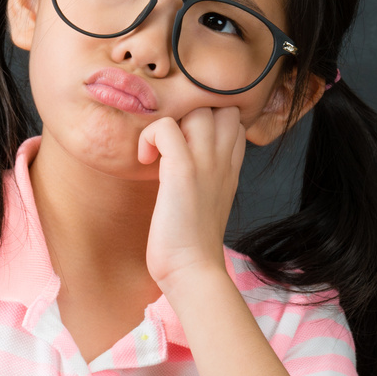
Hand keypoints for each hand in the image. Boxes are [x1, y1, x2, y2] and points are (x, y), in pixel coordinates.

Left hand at [137, 105, 246, 285]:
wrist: (193, 271)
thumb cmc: (191, 243)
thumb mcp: (209, 201)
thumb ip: (207, 176)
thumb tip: (182, 159)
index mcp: (231, 167)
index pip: (232, 118)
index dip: (207, 119)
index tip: (183, 141)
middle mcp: (223, 160)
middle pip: (219, 105)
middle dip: (190, 112)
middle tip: (168, 141)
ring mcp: (206, 163)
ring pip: (195, 109)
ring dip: (169, 121)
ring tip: (155, 151)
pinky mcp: (183, 170)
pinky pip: (164, 127)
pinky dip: (148, 137)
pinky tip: (145, 161)